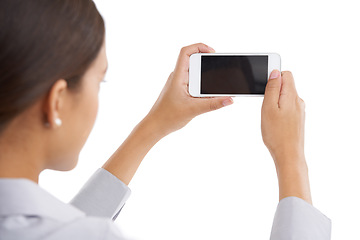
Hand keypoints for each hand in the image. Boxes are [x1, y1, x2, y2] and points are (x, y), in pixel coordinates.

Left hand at [145, 43, 232, 136]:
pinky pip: (195, 84)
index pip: (186, 52)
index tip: (213, 52)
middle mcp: (178, 77)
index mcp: (178, 76)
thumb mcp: (193, 110)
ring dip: (207, 77)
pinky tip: (210, 96)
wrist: (155, 126)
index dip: (199, 47)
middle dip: (208, 63)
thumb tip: (229, 99)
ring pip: (195, 74)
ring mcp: (180, 84)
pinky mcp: (182, 91)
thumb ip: (212, 104)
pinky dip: (204, 87)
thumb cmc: (167, 117)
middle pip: (194, 61)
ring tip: (217, 85)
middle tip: (220, 69)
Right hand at [261, 70, 311, 203]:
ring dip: (275, 101)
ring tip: (268, 115)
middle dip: (273, 90)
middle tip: (264, 105)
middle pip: (286, 85)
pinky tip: (273, 122)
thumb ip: (273, 88)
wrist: (288, 155)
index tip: (264, 87)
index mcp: (292, 96)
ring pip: (285, 97)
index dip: (274, 76)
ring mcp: (299, 111)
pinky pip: (287, 107)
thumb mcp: (269, 108)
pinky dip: (278, 110)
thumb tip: (275, 72)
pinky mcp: (297, 119)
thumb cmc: (276, 134)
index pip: (286, 74)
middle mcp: (298, 101)